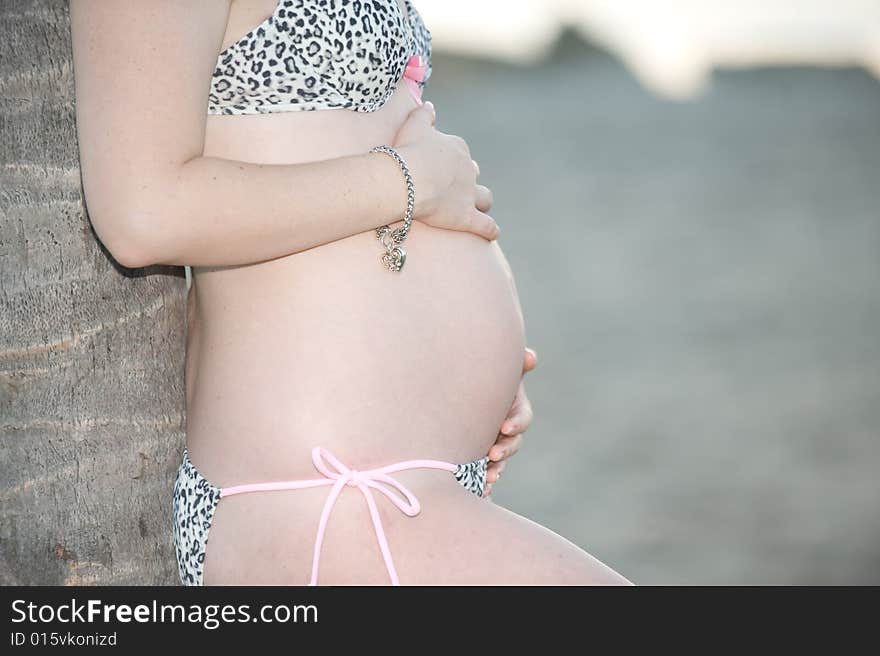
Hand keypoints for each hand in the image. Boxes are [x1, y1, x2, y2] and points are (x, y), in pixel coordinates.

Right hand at [392, 101, 498, 240]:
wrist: (407, 179)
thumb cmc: (407, 151)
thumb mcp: (414, 125)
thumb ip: (423, 115)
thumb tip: (429, 106)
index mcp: (457, 148)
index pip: (459, 153)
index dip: (450, 160)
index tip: (438, 166)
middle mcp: (468, 170)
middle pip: (473, 174)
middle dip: (467, 179)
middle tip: (453, 187)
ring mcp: (469, 194)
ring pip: (485, 198)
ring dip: (483, 202)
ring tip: (479, 207)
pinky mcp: (467, 217)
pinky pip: (485, 225)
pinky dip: (490, 229)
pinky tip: (492, 233)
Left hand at [484, 347, 536, 496]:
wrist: (448, 394)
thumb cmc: (476, 377)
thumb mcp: (493, 371)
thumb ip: (512, 365)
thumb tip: (530, 357)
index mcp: (512, 409)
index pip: (522, 419)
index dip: (516, 424)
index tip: (504, 428)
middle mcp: (505, 429)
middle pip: (513, 444)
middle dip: (505, 451)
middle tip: (492, 455)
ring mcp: (494, 445)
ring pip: (499, 462)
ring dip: (496, 470)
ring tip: (487, 478)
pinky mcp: (478, 458)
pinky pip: (484, 474)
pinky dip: (483, 483)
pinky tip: (479, 491)